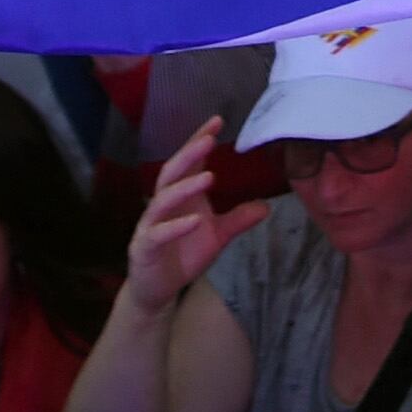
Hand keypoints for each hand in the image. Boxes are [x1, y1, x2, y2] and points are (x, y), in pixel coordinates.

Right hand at [121, 121, 271, 316]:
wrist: (158, 289)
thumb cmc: (184, 254)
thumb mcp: (218, 236)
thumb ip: (238, 219)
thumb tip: (267, 206)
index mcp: (181, 197)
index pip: (188, 163)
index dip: (199, 142)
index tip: (217, 122)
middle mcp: (162, 206)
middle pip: (172, 173)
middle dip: (189, 155)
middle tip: (209, 140)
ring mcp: (150, 226)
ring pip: (162, 200)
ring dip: (184, 188)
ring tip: (208, 177)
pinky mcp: (144, 248)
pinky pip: (158, 234)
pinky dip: (176, 226)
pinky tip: (195, 220)